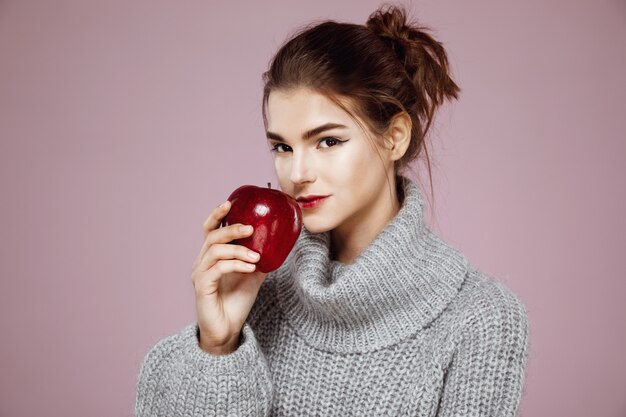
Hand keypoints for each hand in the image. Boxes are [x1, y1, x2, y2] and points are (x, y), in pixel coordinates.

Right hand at [191, 201, 267, 354]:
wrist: (227, 330)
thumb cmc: (237, 302)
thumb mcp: (253, 275)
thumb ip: (260, 258)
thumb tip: (278, 242)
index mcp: (211, 256)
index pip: (209, 230)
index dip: (217, 215)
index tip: (230, 203)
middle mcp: (202, 262)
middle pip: (212, 236)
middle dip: (232, 229)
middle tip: (251, 228)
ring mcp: (200, 274)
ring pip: (215, 251)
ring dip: (239, 250)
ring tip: (256, 256)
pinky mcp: (202, 287)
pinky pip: (218, 268)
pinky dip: (236, 264)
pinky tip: (251, 268)